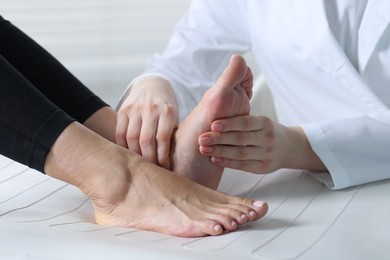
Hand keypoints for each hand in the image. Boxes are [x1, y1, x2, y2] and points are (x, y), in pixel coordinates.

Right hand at [116, 76, 177, 168]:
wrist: (152, 85)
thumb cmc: (166, 108)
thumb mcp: (174, 117)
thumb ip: (171, 135)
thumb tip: (171, 166)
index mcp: (168, 111)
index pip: (162, 139)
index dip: (162, 158)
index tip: (164, 170)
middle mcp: (150, 108)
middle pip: (146, 141)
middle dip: (149, 160)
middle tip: (152, 171)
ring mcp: (135, 108)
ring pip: (132, 138)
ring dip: (136, 155)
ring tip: (141, 166)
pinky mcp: (123, 110)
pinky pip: (120, 133)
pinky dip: (123, 147)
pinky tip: (129, 155)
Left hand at [198, 115, 325, 172]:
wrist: (288, 147)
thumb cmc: (265, 131)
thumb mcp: (260, 121)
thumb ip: (242, 119)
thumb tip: (215, 109)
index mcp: (265, 123)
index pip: (245, 123)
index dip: (229, 124)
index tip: (212, 124)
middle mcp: (267, 138)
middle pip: (240, 139)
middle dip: (219, 139)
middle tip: (202, 138)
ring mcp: (266, 154)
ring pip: (240, 153)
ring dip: (220, 152)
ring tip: (204, 149)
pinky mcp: (263, 167)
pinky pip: (243, 165)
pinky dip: (227, 162)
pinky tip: (214, 159)